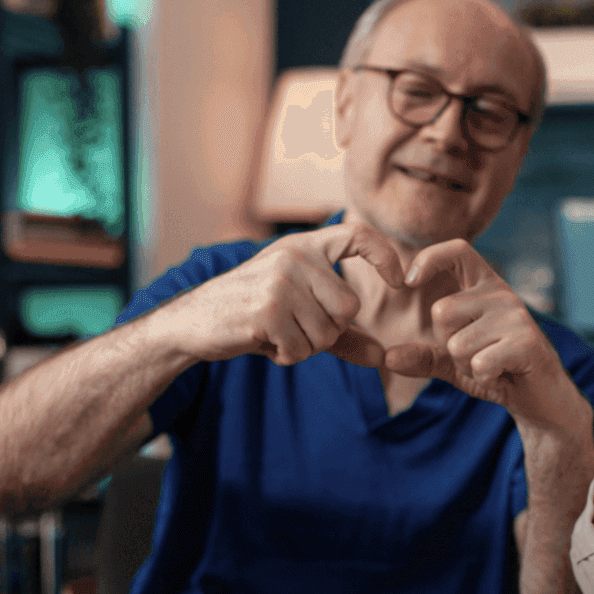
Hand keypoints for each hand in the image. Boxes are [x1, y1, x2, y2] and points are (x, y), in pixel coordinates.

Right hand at [158, 220, 395, 366]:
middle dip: (328, 331)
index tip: (401, 281)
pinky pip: (302, 349)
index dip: (385, 256)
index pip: (358, 235)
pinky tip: (263, 340)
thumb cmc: (252, 313)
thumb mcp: (300, 313)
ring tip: (274, 331)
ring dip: (305, 345)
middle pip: (350, 308)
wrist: (193, 321)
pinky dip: (286, 355)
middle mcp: (295, 257)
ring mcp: (280, 282)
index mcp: (304, 247)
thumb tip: (384, 357)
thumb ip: (344, 334)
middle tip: (293, 327)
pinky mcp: (267, 310)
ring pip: (328, 332)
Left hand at [382, 240, 582, 429]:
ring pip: (458, 344)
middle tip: (477, 355)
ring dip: (467, 366)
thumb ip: (424, 357)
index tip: (409, 281)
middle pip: (442, 312)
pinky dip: (483, 378)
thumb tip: (388, 357)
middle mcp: (502, 294)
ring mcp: (516, 316)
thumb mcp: (456, 362)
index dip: (429, 258)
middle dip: (448, 344)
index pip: (458, 251)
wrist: (541, 399)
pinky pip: (478, 363)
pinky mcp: (526, 341)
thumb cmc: (498, 372)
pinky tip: (503, 375)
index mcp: (485, 287)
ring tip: (493, 366)